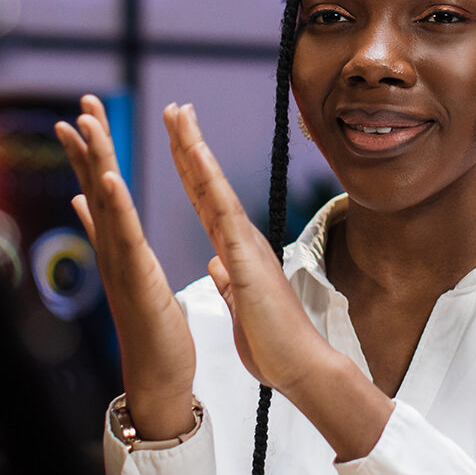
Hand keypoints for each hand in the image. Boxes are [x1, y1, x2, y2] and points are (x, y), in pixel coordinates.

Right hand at [55, 96, 198, 439]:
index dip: (89, 149)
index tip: (83, 114)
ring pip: (105, 201)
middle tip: (83, 101)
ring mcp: (119, 262)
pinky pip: (124, 234)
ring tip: (87, 123)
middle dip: (89, 141)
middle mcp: (112, 248)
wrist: (158, 374)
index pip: (100, 187)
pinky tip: (106, 176)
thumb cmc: (151, 327)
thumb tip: (83, 203)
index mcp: (116, 244)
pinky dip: (115, 203)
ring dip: (95, 160)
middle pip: (96, 184)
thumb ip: (103, 235)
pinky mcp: (135, 277)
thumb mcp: (128, 271)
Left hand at [164, 104, 390, 459]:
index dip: (191, 168)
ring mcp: (246, 246)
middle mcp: (241, 240)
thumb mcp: (241, 305)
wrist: (300, 366)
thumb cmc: (274, 341)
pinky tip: (196, 156)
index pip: (206, 201)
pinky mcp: (248, 261)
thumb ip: (230, 281)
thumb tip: (217, 265)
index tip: (179, 137)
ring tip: (178, 115)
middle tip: (175, 108)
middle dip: (190, 144)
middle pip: (209, 183)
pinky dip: (209, 182)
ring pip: (216, 187)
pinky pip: (224, 214)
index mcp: (236, 251)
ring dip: (196, 149)